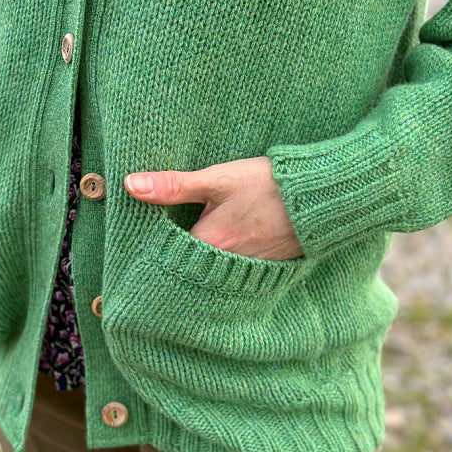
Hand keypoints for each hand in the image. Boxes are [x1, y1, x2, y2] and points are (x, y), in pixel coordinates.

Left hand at [124, 156, 303, 260]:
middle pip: (188, 268)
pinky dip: (221, 265)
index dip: (152, 248)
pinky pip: (233, 273)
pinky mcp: (266, 267)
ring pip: (210, 271)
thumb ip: (174, 185)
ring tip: (182, 251)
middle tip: (154, 251)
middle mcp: (227, 265)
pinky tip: (218, 251)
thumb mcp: (218, 178)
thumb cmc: (268, 184)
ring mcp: (248, 269)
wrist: (320, 197)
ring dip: (196, 262)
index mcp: (210, 243)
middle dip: (173, 260)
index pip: (167, 255)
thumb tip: (131, 185)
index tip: (137, 242)